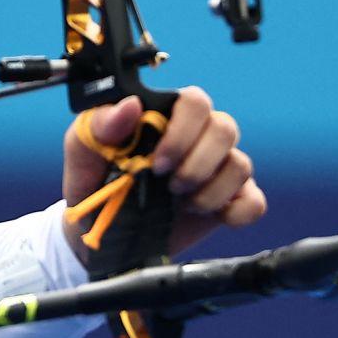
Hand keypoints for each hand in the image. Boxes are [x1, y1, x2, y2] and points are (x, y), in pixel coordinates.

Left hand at [61, 86, 266, 261]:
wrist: (98, 235)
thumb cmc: (91, 184)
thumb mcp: (82, 152)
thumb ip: (99, 124)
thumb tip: (130, 105)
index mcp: (163, 116)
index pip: (195, 101)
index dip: (183, 131)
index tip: (157, 162)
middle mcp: (195, 137)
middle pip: (225, 128)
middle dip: (197, 162)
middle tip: (169, 185)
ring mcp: (215, 169)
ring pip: (241, 164)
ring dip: (211, 189)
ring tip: (181, 202)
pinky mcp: (228, 201)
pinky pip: (255, 201)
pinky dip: (238, 211)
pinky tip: (210, 215)